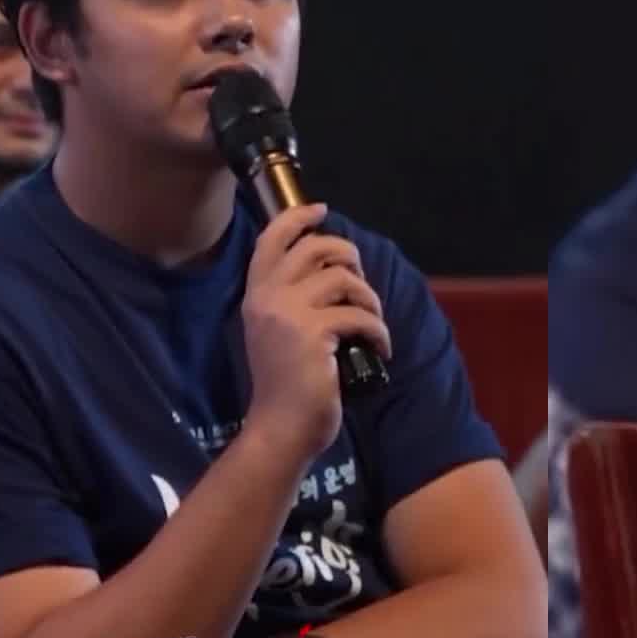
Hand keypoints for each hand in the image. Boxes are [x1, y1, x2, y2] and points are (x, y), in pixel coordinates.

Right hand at [239, 204, 392, 464]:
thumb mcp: (277, 333)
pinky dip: (379, 331)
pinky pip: (360, 315)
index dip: (298, 218)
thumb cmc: (286, 385)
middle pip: (314, 247)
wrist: (280, 428)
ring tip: (373, 322)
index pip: (270, 239)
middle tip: (361, 279)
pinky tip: (381, 349)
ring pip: (343, 278)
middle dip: (348, 254)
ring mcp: (287, 314)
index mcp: (255, 295)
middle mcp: (266, 298)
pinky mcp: (313, 334)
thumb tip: (330, 271)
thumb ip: (291, 301)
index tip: (322, 210)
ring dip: (369, 298)